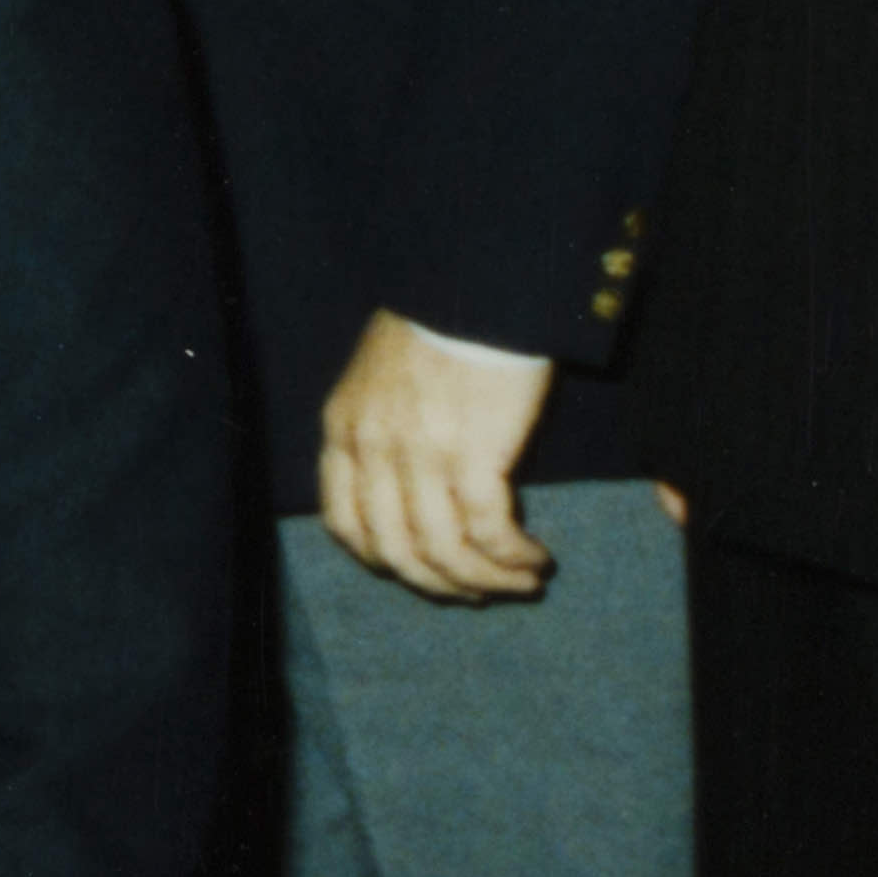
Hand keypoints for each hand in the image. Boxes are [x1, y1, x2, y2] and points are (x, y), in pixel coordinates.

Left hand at [316, 310, 557, 601]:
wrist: (476, 283)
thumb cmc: (439, 321)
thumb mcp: (379, 374)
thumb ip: (379, 428)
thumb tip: (405, 485)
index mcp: (344, 427)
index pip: (345, 522)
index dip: (383, 560)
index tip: (419, 571)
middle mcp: (373, 448)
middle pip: (396, 550)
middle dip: (439, 583)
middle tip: (477, 593)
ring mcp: (419, 454)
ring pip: (445, 551)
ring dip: (486, 580)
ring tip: (520, 583)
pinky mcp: (473, 454)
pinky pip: (489, 532)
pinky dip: (512, 558)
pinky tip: (534, 561)